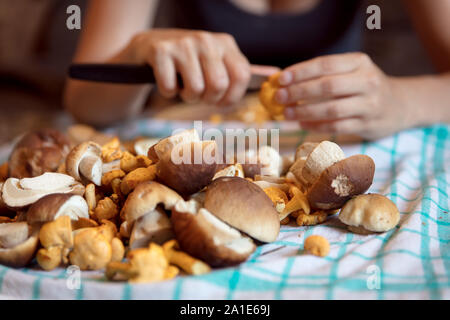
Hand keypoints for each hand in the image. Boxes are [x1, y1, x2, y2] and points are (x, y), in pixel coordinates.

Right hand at [125, 29, 250, 104]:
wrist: (149, 47)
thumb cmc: (188, 64)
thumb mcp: (215, 64)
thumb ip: (237, 74)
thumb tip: (273, 78)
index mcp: (225, 43)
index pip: (241, 76)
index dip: (232, 97)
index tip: (220, 102)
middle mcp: (207, 40)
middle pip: (218, 86)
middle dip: (207, 99)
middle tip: (198, 93)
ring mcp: (183, 43)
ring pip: (195, 89)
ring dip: (186, 96)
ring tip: (182, 85)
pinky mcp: (161, 50)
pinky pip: (170, 88)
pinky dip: (167, 92)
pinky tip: (166, 79)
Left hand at [275, 52, 414, 139]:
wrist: (400, 105)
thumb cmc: (363, 86)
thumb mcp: (351, 71)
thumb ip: (322, 75)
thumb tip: (283, 82)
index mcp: (360, 62)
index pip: (326, 65)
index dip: (301, 72)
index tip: (281, 79)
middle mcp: (368, 81)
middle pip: (327, 86)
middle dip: (298, 92)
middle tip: (278, 97)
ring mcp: (370, 104)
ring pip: (331, 109)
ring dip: (304, 112)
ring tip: (286, 114)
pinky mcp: (368, 124)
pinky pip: (337, 126)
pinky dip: (316, 126)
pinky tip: (302, 124)